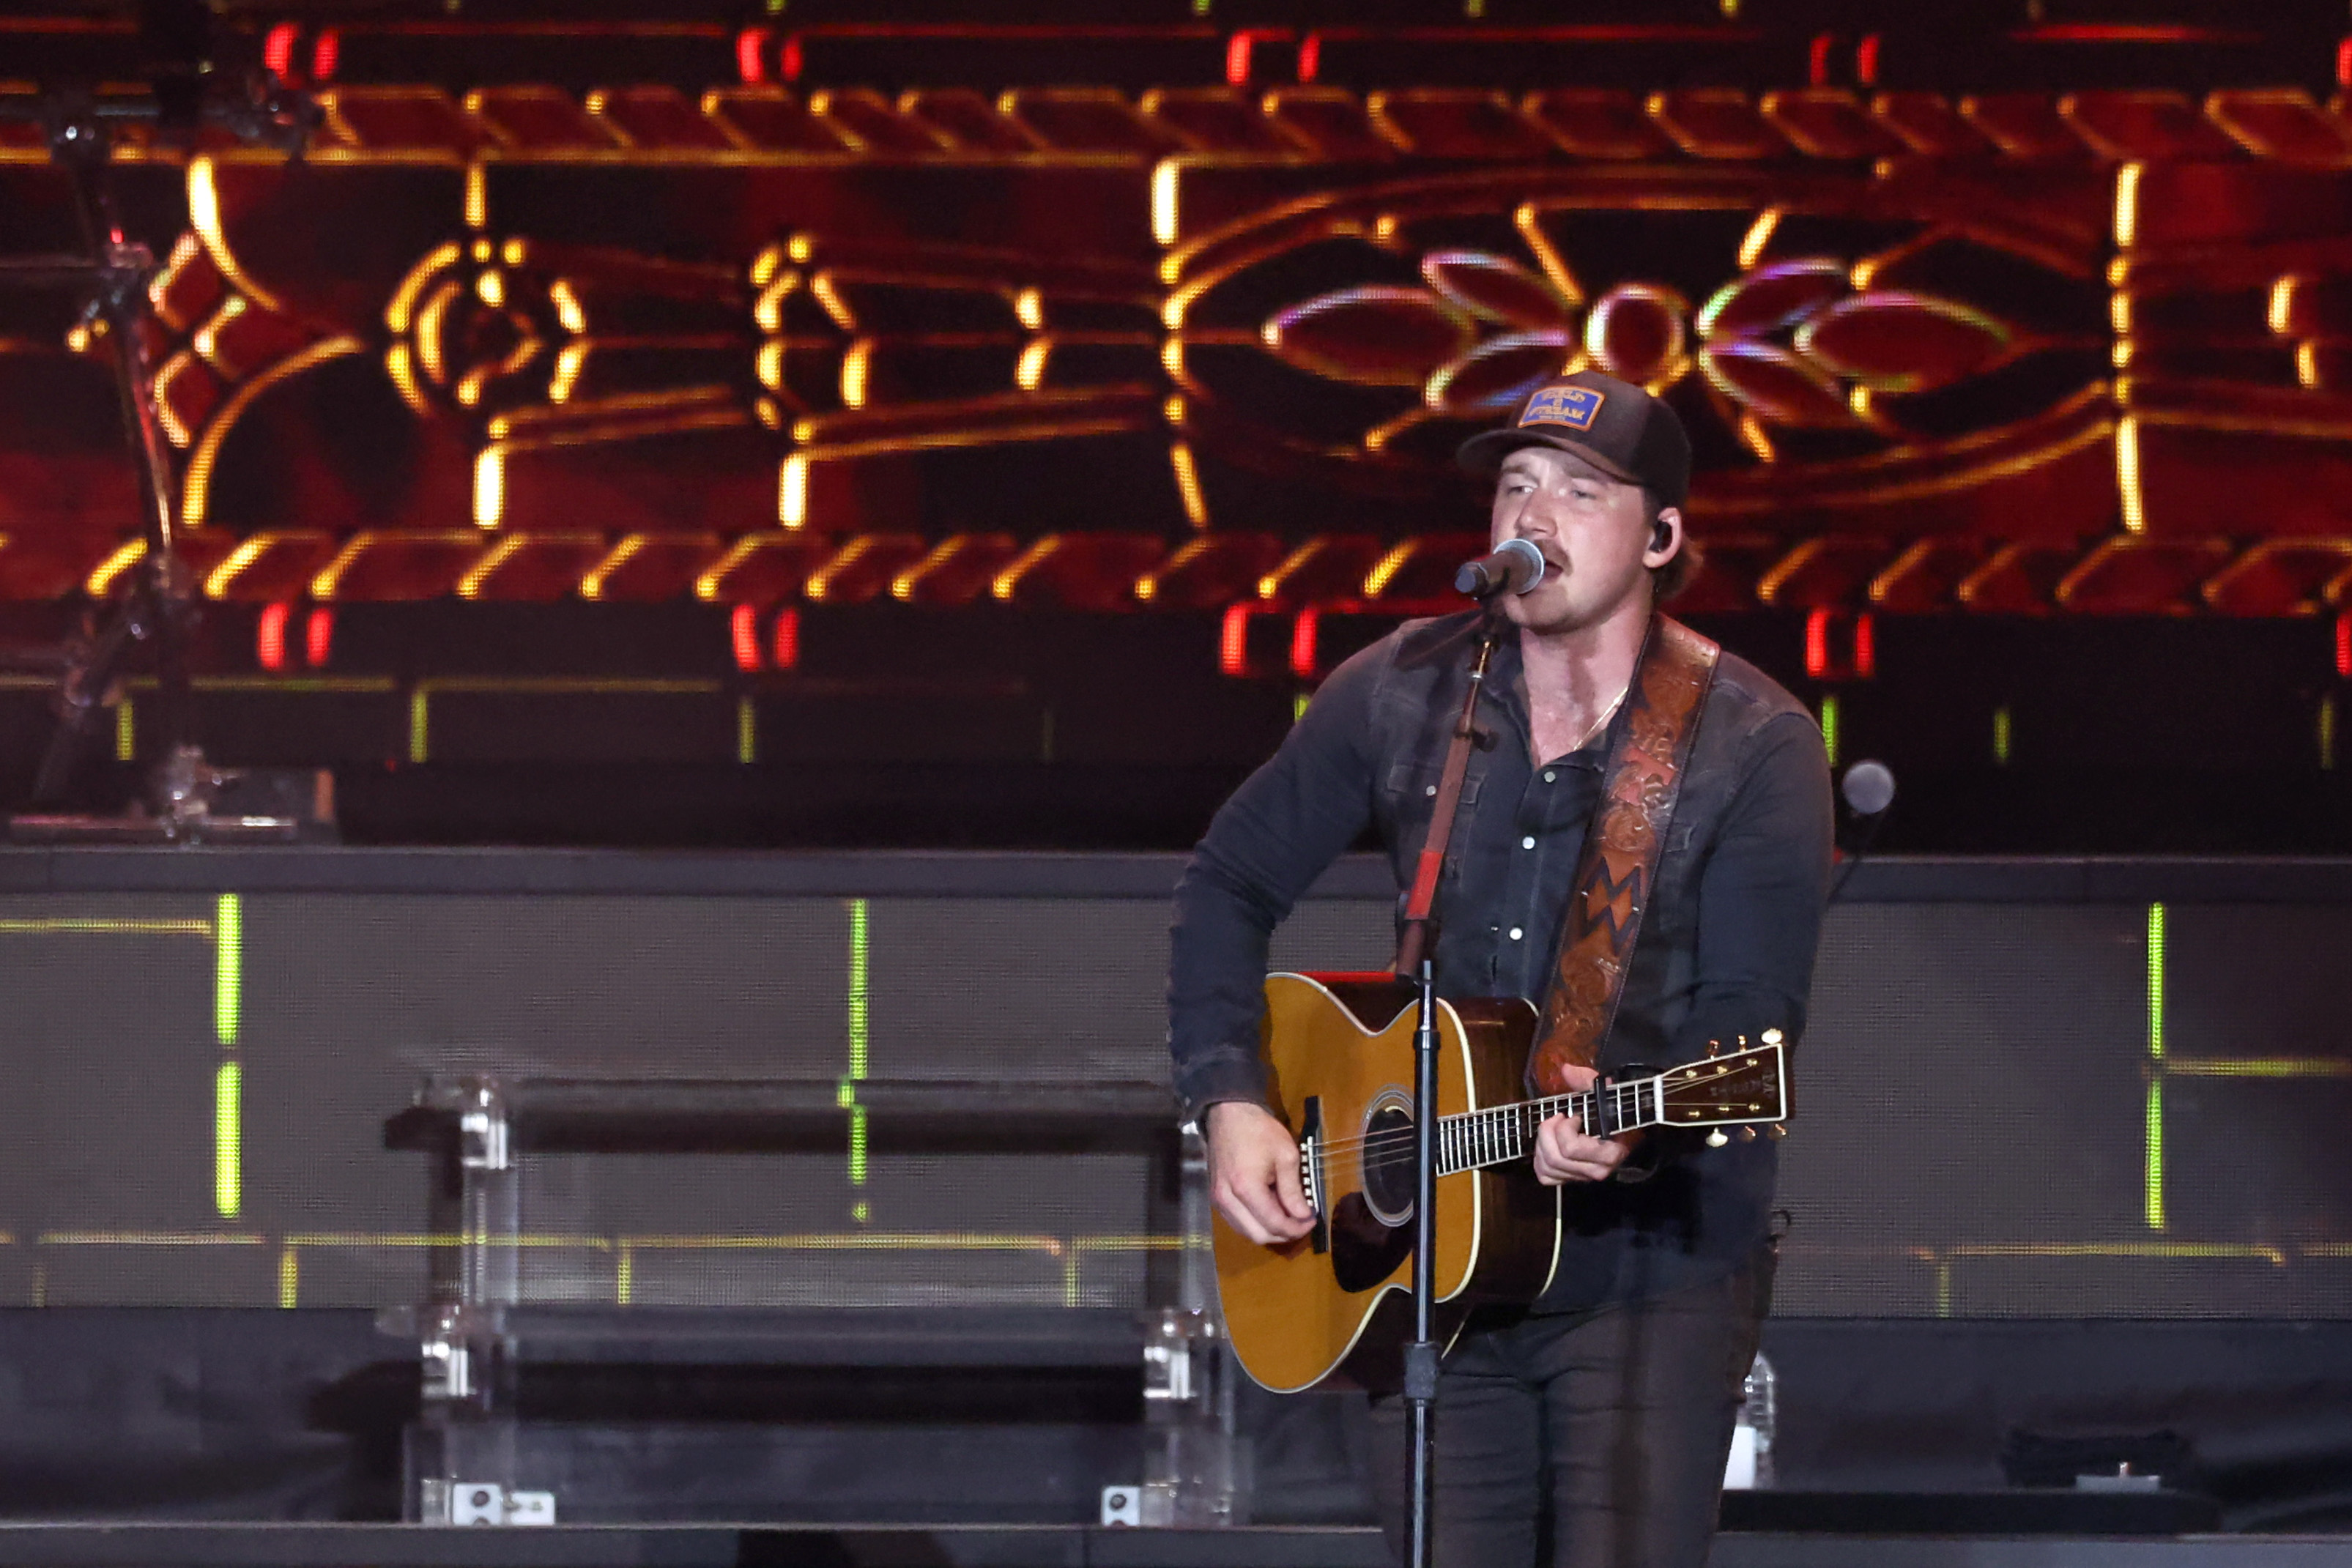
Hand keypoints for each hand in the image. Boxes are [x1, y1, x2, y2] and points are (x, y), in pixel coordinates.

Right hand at [1205, 1101, 1315, 1245]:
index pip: (1274, 1223)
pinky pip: (1237, 1222)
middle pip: (1258, 1236)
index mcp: (1246, 1188)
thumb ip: (1293, 1189)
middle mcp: (1227, 1200)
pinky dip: (1255, 1223)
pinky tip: (1269, 1209)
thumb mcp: (1285, 1155)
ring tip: (1287, 1215)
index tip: (1312, 1219)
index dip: (1296, 1228)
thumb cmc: (1259, 1130)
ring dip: (1269, 1230)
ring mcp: (1218, 1201)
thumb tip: (1303, 1215)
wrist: (1228, 1113)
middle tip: (1301, 1221)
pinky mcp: (1215, 1198)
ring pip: (1246, 1232)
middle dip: (1283, 1234)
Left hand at [1530, 1064, 1635, 1185]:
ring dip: (1542, 1144)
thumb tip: (1566, 1070)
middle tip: (1556, 1118)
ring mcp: (1583, 1177)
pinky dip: (1540, 1160)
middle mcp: (1597, 1170)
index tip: (1572, 1115)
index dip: (1564, 1129)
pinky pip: (1546, 1176)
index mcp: (1609, 1153)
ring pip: (1548, 1168)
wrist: (1620, 1130)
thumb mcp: (1602, 1092)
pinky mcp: (1571, 1179)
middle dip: (1547, 1133)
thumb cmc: (1611, 1111)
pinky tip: (1547, 1144)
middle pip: (1555, 1158)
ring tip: (1552, 1129)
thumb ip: (1586, 1080)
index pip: (1571, 1148)